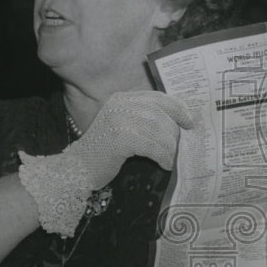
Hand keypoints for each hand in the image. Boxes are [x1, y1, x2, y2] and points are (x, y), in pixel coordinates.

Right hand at [69, 91, 196, 187]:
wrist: (76, 169)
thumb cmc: (104, 152)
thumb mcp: (123, 127)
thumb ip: (143, 120)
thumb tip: (177, 126)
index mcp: (122, 98)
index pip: (157, 98)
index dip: (177, 109)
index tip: (190, 122)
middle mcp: (121, 105)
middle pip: (161, 114)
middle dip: (175, 132)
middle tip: (183, 148)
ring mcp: (119, 119)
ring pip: (159, 130)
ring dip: (171, 147)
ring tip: (174, 158)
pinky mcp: (120, 138)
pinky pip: (152, 146)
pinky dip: (163, 156)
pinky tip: (165, 164)